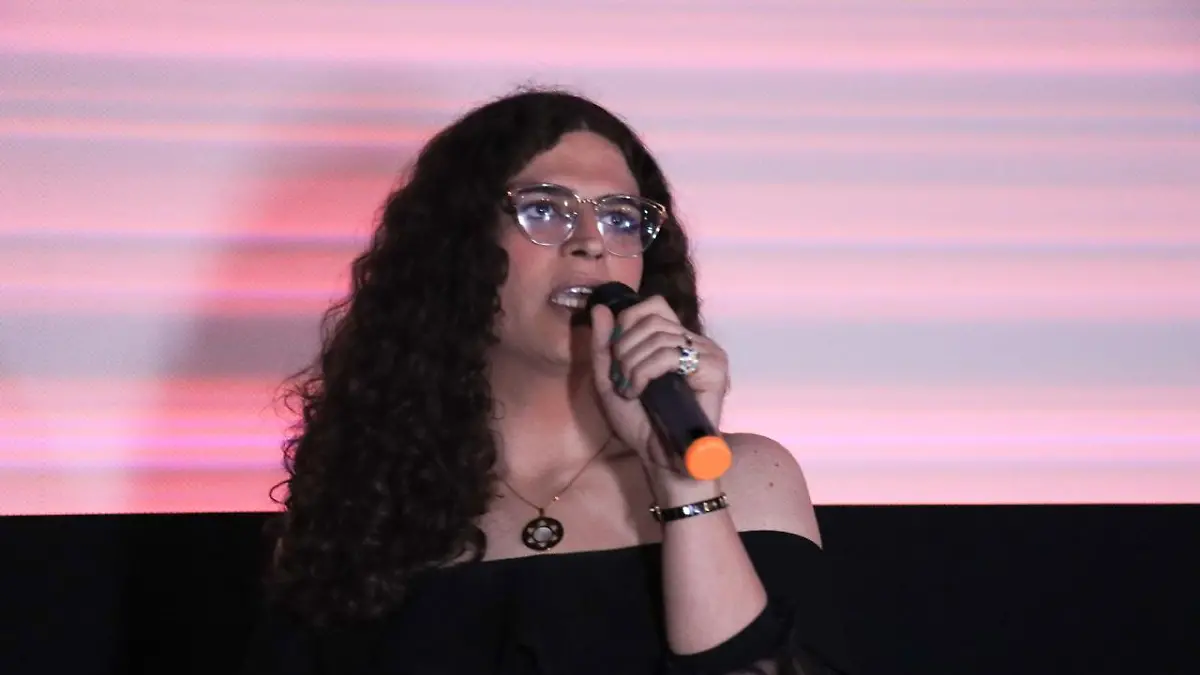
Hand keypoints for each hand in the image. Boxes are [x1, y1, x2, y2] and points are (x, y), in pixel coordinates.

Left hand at [589, 296, 730, 486]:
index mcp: (673, 340)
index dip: (628, 322)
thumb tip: (601, 307)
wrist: (661, 459)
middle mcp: (693, 342)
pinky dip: (645, 371)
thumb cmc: (639, 423)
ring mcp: (707, 353)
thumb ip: (603, 345)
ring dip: (632, 364)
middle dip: (624, 348)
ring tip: (630, 390)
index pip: (652, 305)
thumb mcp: (610, 380)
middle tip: (621, 380)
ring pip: (658, 336)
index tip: (616, 356)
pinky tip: (640, 391)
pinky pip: (670, 355)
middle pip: (650, 319)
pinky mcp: (714, 369)